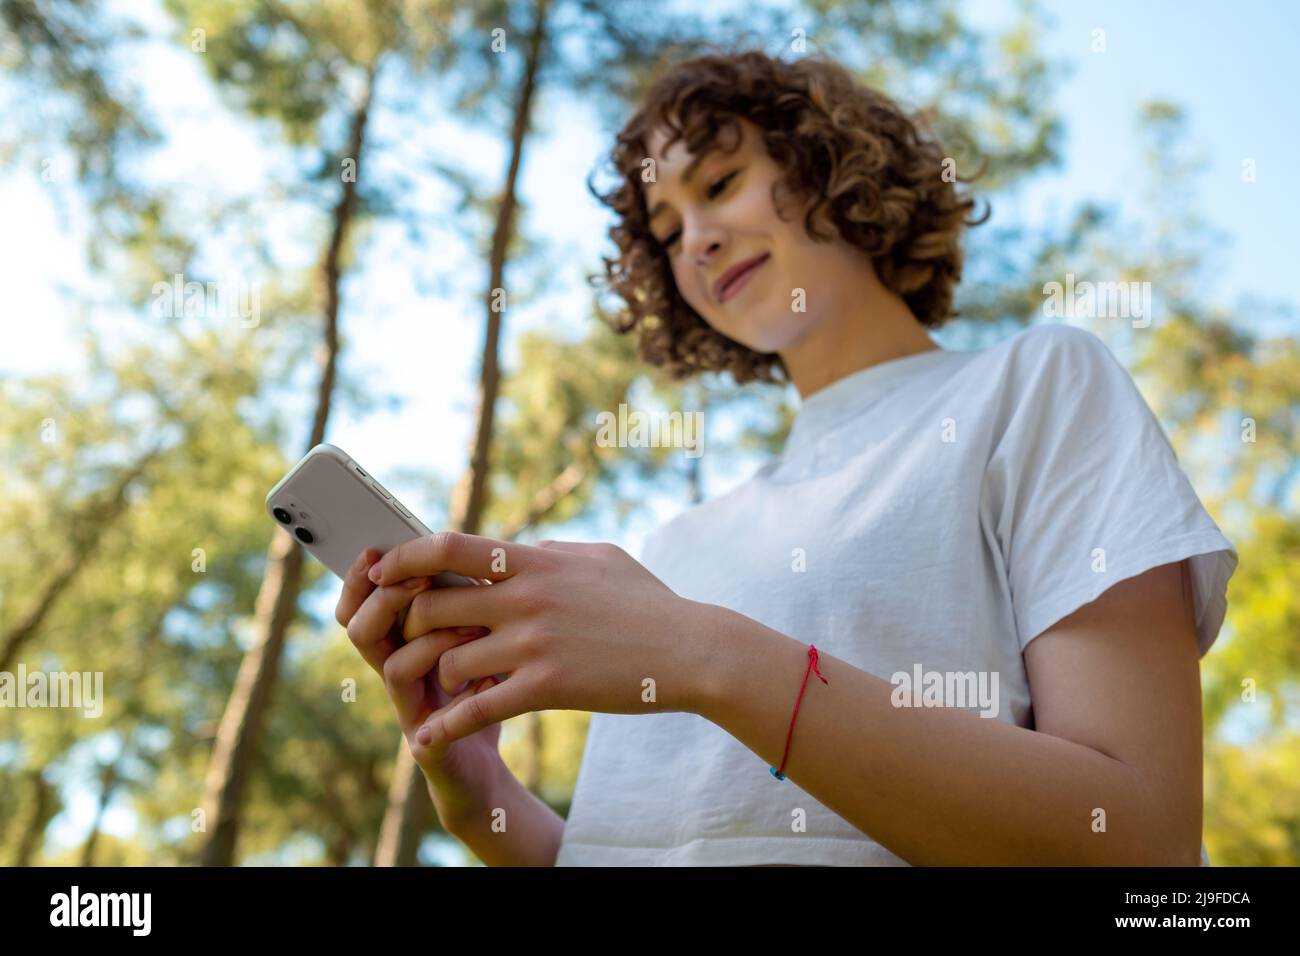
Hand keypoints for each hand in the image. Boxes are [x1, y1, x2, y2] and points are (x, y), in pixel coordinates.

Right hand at [334, 548, 504, 824]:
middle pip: (360, 630)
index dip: (360, 577)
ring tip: (472, 625)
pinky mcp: (430, 746)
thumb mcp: (479, 634)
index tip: (375, 548)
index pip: (360, 603)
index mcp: (400, 640)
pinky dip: (458, 698)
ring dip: (429, 640)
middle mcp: (394, 673)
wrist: (483, 768)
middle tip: (421, 579)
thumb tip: (477, 549)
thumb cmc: (482, 688)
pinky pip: (429, 723)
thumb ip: (468, 599)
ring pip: (392, 668)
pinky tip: (488, 680)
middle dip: (387, 599)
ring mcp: (408, 711)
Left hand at [366, 532, 709, 748]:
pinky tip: (427, 737)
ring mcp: (534, 643)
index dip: (405, 557)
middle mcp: (526, 597)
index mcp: (536, 560)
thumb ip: (553, 550)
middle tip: (412, 643)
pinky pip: (477, 709)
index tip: (382, 569)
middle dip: (413, 627)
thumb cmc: (648, 603)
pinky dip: (444, 725)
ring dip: (439, 677)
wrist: (691, 649)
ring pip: (449, 660)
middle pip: (433, 607)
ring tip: (441, 687)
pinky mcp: (546, 687)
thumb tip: (523, 548)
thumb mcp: (600, 557)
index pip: (449, 547)